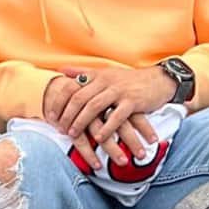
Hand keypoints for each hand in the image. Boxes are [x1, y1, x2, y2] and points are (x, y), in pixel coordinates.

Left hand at [44, 64, 176, 153]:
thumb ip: (82, 72)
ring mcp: (119, 91)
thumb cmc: (128, 80)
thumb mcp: (105, 73)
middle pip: (80, 98)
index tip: (50, 116)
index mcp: (97, 75)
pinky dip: (106, 128)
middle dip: (67, 115)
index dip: (59, 102)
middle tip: (60, 129)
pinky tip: (98, 138)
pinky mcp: (132, 101)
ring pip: (94, 107)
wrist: (158, 80)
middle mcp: (105, 81)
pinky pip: (116, 116)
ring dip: (81, 122)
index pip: (71, 87)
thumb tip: (61, 70)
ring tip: (73, 135)